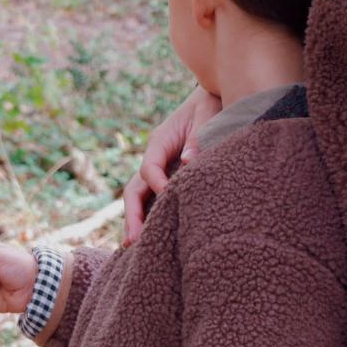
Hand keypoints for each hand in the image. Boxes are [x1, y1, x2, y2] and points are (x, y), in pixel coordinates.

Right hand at [123, 86, 221, 246]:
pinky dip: (150, 216)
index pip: (150, 168)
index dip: (157, 185)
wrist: (214, 98)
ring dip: (136, 220)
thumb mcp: (209, 114)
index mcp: (160, 141)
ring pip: (141, 196)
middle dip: (133, 214)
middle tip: (133, 241)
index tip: (169, 198)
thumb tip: (190, 162)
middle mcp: (155, 156)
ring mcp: (160, 168)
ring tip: (132, 248)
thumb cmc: (212, 104)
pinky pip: (154, 198)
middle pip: (136, 188)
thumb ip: (200, 136)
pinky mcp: (170, 176)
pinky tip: (150, 237)